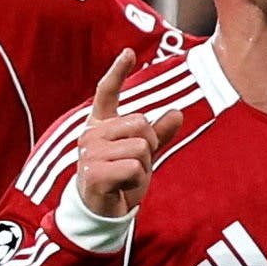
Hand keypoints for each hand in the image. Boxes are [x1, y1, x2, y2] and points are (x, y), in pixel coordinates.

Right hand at [68, 48, 152, 219]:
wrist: (101, 213)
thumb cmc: (119, 180)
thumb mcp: (141, 154)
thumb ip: (158, 134)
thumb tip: (177, 113)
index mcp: (99, 126)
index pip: (106, 92)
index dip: (118, 71)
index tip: (128, 53)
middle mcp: (90, 135)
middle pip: (141, 123)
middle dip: (149, 144)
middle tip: (136, 163)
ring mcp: (89, 154)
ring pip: (140, 146)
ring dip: (143, 165)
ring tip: (127, 176)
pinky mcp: (93, 174)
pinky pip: (133, 167)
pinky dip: (135, 180)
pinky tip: (122, 187)